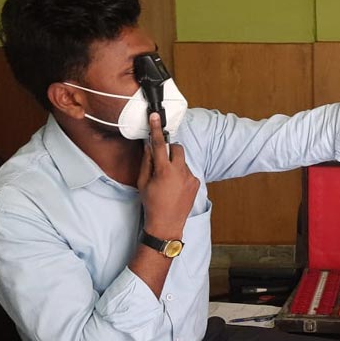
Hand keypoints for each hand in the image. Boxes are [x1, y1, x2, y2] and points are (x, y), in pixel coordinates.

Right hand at [138, 113, 199, 239]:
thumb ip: (146, 162)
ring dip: (175, 165)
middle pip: (177, 148)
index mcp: (163, 171)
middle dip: (169, 150)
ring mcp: (190, 177)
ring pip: (182, 161)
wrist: (167, 223)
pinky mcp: (196, 183)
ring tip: (167, 181)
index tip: (156, 116)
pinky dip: (181, 175)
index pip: (158, 145)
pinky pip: (187, 172)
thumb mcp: (143, 182)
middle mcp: (179, 172)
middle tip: (161, 160)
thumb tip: (148, 147)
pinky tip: (175, 188)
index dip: (156, 129)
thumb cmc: (151, 203)